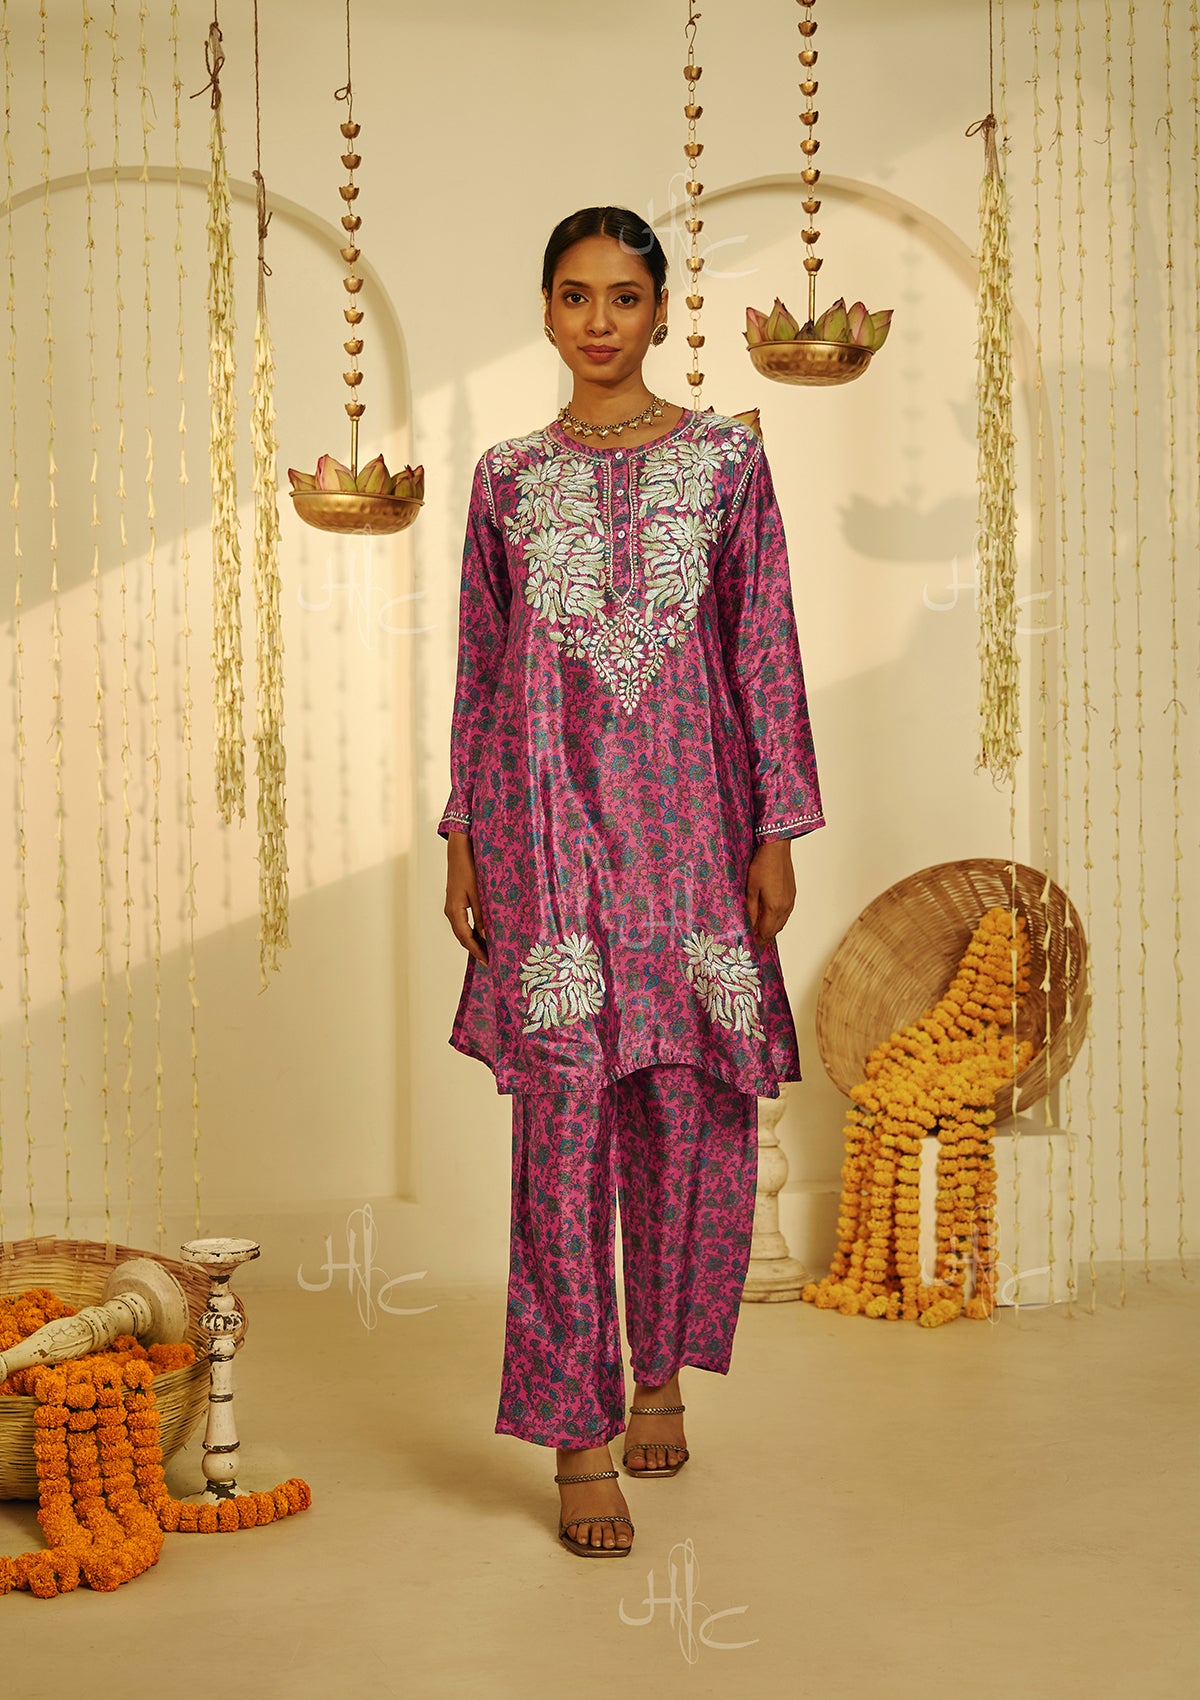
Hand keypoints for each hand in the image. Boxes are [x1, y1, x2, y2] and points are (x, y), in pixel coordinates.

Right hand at [444, 830, 487, 964]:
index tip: (488, 961)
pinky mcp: (455, 902)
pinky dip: (472, 931)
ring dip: (474, 941)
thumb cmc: (468, 870)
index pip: (466, 938)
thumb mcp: (478, 894)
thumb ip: (483, 916)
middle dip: (475, 949)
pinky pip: (463, 922)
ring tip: (488, 950)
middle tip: (490, 960)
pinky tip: (482, 933)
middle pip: (463, 937)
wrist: (458, 852)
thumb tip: (488, 936)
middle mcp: (450, 912)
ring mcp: (452, 907)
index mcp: (455, 911)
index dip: (477, 951)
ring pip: (463, 930)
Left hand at [745, 838, 794, 946]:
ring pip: (781, 923)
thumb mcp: (751, 889)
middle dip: (764, 937)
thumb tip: (749, 926)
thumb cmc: (762, 866)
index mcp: (774, 908)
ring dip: (771, 929)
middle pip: (775, 930)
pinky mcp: (792, 894)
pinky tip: (769, 916)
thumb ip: (751, 910)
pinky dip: (777, 920)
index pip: (766, 933)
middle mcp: (785, 907)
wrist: (777, 849)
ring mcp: (790, 901)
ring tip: (760, 930)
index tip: (751, 946)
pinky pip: (785, 914)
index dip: (758, 941)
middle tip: (754, 940)